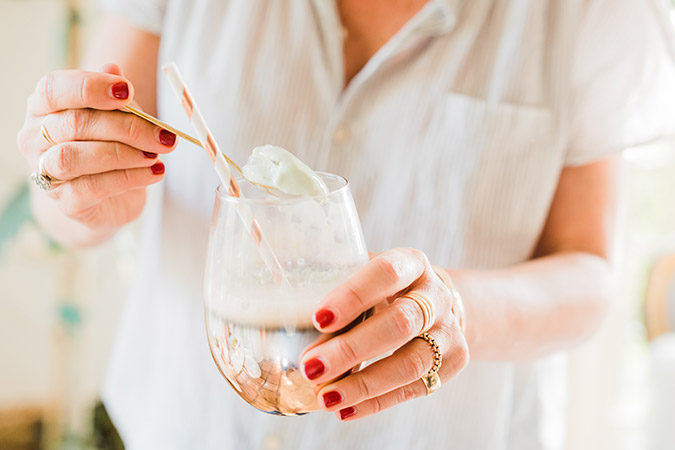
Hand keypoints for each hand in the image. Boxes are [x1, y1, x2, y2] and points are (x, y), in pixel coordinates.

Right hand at [17, 64, 176, 232]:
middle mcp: (35, 138)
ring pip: (76, 157)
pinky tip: (154, 173)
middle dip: (127, 127)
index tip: (128, 91)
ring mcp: (45, 171)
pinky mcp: (66, 202)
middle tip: (164, 135)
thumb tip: (115, 68)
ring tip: (155, 155)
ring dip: (124, 154)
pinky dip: (129, 178)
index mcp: (44, 107)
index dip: (91, 87)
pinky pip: (93, 187)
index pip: (55, 88)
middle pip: (75, 123)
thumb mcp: (117, 117)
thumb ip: (116, 97)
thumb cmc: (108, 147)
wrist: (108, 198)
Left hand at [300, 248, 468, 420]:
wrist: (437, 304)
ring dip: (364, 384)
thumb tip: (267, 281)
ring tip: (325, 397)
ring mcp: (448, 331)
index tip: (318, 318)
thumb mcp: (363, 271)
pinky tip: (344, 408)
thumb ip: (327, 277)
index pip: (386, 273)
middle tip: (311, 367)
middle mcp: (436, 295)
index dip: (353, 295)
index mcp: (411, 263)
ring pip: (411, 362)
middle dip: (352, 349)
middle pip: (400, 323)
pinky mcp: (453, 362)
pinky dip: (376, 402)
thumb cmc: (385, 288)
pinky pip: (415, 388)